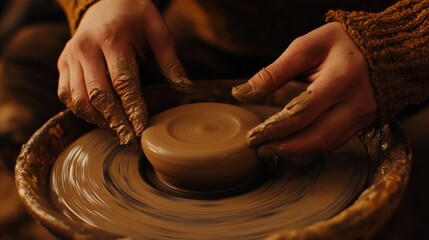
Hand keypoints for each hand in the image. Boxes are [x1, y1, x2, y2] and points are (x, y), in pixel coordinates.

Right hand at [57, 0, 193, 148]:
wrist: (104, 2)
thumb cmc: (136, 18)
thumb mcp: (159, 33)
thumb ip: (171, 63)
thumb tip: (187, 90)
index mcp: (112, 39)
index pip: (123, 82)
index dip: (133, 109)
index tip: (142, 130)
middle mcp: (86, 48)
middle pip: (99, 95)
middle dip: (115, 122)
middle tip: (131, 142)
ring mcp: (70, 57)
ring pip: (78, 99)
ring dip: (98, 121)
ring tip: (117, 134)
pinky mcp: (62, 64)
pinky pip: (66, 95)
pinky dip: (81, 112)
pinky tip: (100, 120)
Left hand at [232, 22, 376, 155]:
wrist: (383, 47)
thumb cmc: (340, 44)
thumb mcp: (306, 47)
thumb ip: (274, 72)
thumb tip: (242, 93)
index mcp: (341, 79)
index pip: (301, 113)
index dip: (275, 127)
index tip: (254, 134)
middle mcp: (356, 102)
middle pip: (316, 136)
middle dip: (284, 146)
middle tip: (259, 148)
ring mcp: (364, 116)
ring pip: (327, 144)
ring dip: (297, 151)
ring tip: (271, 149)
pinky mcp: (365, 123)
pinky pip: (336, 142)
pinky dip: (312, 146)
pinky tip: (292, 145)